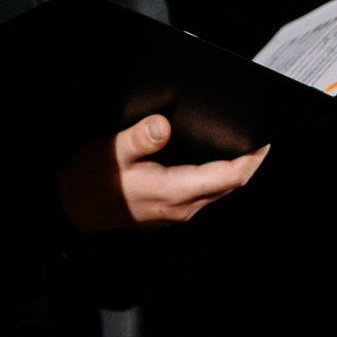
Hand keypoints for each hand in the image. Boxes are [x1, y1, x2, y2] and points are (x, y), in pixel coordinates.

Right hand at [57, 115, 268, 232]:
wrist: (71, 207)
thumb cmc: (89, 180)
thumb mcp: (112, 150)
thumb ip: (141, 137)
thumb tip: (164, 124)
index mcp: (173, 191)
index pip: (229, 177)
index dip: (252, 160)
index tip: (265, 142)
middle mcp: (181, 207)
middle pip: (229, 185)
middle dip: (248, 163)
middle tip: (259, 139)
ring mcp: (176, 213)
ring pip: (218, 191)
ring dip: (234, 172)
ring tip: (242, 149)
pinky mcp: (169, 212)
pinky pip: (204, 195)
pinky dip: (216, 178)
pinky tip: (212, 163)